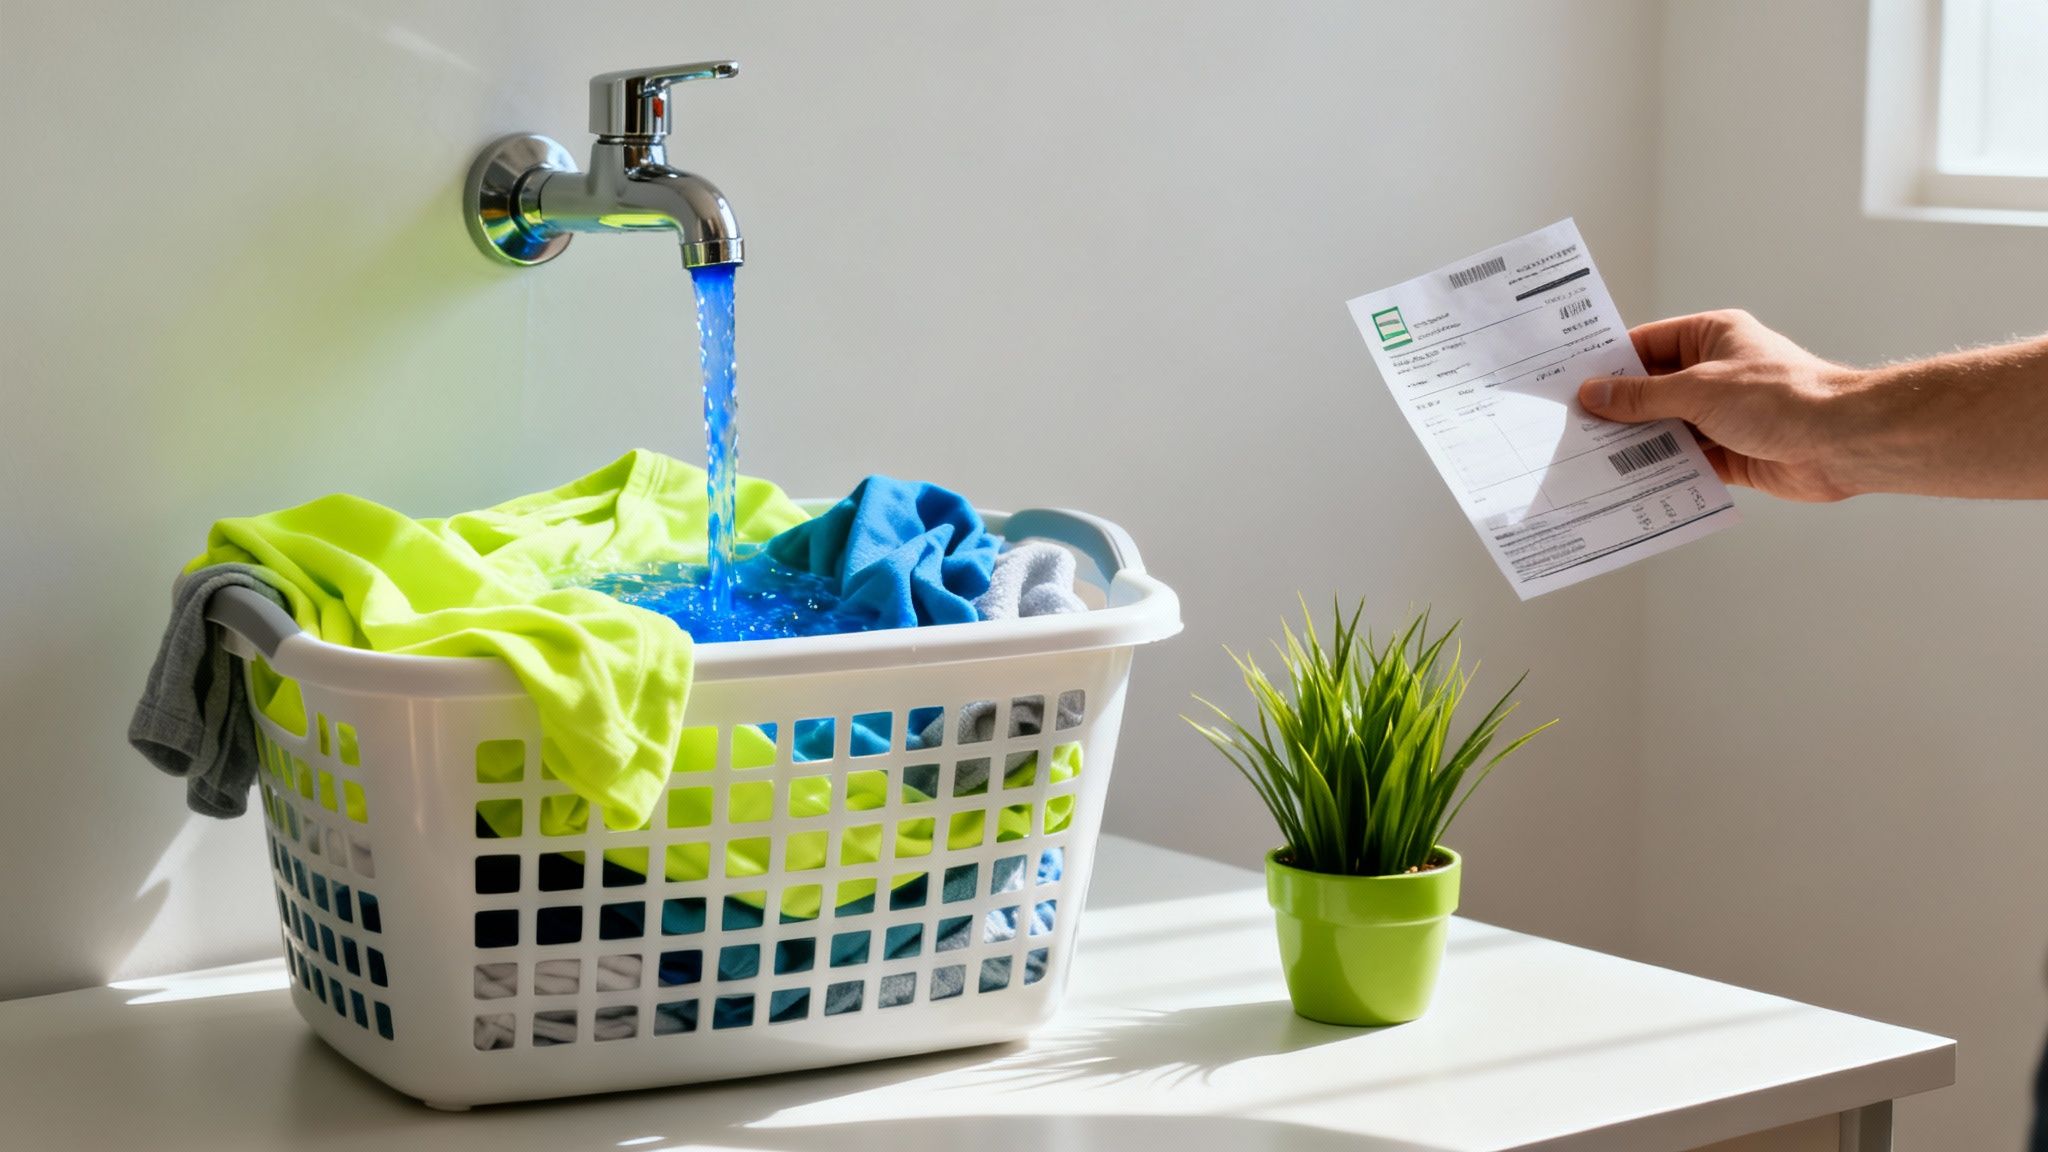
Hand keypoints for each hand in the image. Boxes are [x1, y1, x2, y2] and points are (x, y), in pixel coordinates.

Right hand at [1577, 309, 1866, 501]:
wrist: (1842, 442)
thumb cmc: (1781, 397)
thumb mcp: (1698, 389)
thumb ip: (1642, 396)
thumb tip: (1594, 394)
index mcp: (1712, 338)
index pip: (1647, 345)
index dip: (1609, 363)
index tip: (1570, 381)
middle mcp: (1715, 374)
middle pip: (1652, 391)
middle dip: (1617, 410)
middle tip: (1571, 426)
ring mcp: (1723, 415)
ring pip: (1666, 429)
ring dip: (1637, 444)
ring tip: (1589, 458)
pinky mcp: (1731, 453)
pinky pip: (1685, 461)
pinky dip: (1661, 471)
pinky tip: (1628, 482)